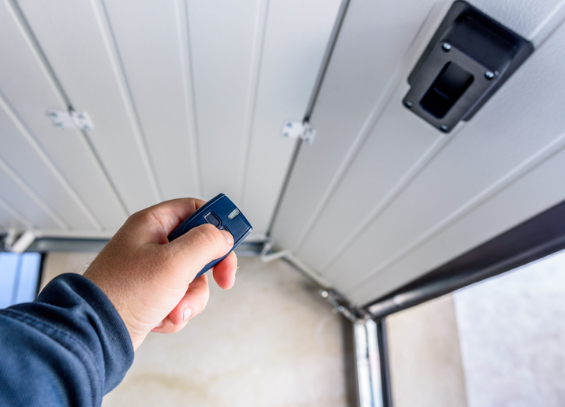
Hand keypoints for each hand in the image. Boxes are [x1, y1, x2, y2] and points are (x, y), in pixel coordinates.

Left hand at [83, 198, 236, 349]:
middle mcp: (152, 244)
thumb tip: (224, 236)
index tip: (233, 239)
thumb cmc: (124, 293)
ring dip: (191, 297)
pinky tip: (162, 317)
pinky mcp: (152, 295)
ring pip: (193, 278)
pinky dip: (177, 311)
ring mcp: (152, 271)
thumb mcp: (174, 262)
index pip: (194, 209)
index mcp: (152, 225)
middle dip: (208, 271)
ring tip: (174, 308)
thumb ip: (206, 242)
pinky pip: (181, 298)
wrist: (96, 334)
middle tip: (222, 279)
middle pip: (199, 247)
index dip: (217, 222)